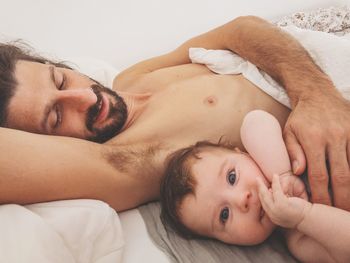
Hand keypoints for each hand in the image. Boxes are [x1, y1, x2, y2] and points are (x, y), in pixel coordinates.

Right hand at [257, 174, 311, 228]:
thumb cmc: (300, 214)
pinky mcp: (282, 204)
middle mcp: (273, 215)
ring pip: (266, 194)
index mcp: (273, 217)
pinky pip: (276, 190)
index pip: (264, 205)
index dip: (260, 195)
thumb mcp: (285, 212)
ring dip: (262, 185)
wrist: (309, 219)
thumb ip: (277, 206)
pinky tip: (275, 175)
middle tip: (256, 180)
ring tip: (259, 178)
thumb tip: (271, 194)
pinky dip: (275, 182)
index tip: (258, 188)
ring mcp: (276, 209)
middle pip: (262, 199)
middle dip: (258, 189)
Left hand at [284, 88, 349, 210]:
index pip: (319, 175)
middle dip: (342, 198)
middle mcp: (334, 137)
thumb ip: (293, 152)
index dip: (321, 194)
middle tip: (340, 213)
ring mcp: (349, 134)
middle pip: (341, 175)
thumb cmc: (300, 118)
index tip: (320, 207)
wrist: (318, 94)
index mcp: (313, 139)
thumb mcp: (289, 132)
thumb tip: (298, 172)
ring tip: (348, 204)